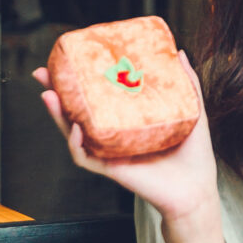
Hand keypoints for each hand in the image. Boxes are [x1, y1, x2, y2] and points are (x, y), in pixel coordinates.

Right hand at [34, 50, 222, 227]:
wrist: (198, 190)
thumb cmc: (194, 155)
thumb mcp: (192, 111)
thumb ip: (187, 84)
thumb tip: (179, 51)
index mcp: (127, 121)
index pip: (97, 98)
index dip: (79, 81)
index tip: (68, 59)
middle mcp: (113, 136)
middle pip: (76, 112)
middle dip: (56, 93)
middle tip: (43, 73)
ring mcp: (109, 152)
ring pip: (73, 133)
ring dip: (57, 115)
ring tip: (49, 94)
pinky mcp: (111, 169)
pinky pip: (85, 157)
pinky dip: (77, 144)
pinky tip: (76, 128)